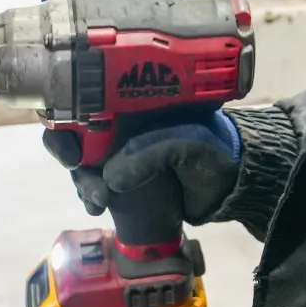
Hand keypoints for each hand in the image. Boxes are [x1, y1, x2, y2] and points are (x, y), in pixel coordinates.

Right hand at [43, 111, 241, 224]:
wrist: (236, 185)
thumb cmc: (215, 150)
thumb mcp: (188, 144)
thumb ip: (152, 153)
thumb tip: (110, 178)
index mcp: (137, 102)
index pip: (89, 99)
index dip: (69, 119)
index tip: (70, 148)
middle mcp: (124, 123)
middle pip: (79, 132)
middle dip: (70, 155)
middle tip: (81, 175)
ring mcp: (124, 152)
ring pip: (85, 162)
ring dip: (82, 181)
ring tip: (96, 201)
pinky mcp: (128, 179)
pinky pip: (99, 183)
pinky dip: (91, 195)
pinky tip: (97, 207)